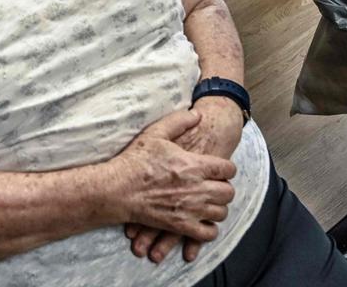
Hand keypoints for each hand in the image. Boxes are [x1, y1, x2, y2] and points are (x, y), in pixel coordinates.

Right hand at [126, 98, 244, 263]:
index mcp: (194, 165)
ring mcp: (190, 209)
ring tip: (206, 201)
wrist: (118, 188)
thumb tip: (197, 114)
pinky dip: (209, 228)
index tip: (217, 169)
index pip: (228, 169)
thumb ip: (178, 121)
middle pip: (229, 192)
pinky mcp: (181, 226)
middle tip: (212, 185)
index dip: (225, 168)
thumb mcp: (155, 133)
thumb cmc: (135, 160)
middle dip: (223, 187)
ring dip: (217, 206)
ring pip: (221, 212)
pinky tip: (202, 220)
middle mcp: (197, 188)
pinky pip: (209, 233)